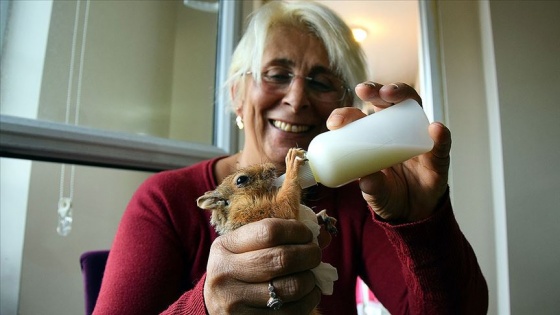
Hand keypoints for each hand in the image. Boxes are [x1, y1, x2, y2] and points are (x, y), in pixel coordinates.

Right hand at [204, 218, 321, 313]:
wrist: (214, 307)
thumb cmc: (238, 270)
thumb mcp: (247, 248)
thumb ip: (281, 237)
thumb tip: (324, 235)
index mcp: (225, 247)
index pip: (269, 231)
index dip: (297, 231)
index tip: (307, 235)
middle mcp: (226, 274)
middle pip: (282, 259)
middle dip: (309, 255)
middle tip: (315, 255)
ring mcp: (235, 302)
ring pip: (290, 288)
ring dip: (310, 280)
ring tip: (310, 275)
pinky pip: (291, 312)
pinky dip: (308, 301)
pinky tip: (308, 294)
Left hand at [327, 82, 450, 221]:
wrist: (412, 214)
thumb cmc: (388, 194)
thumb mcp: (374, 193)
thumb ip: (371, 188)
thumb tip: (366, 180)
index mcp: (374, 137)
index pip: (359, 117)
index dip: (346, 115)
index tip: (335, 123)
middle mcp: (397, 131)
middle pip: (387, 102)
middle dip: (376, 90)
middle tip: (364, 91)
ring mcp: (418, 139)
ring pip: (414, 109)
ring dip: (403, 95)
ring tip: (391, 94)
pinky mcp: (437, 156)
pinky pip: (441, 144)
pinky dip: (440, 135)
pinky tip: (435, 129)